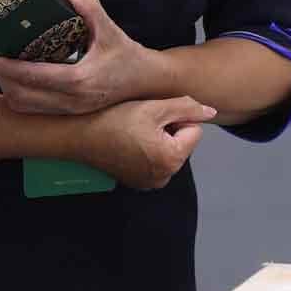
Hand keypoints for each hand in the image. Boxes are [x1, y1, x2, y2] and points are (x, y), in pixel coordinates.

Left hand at [0, 0, 173, 115]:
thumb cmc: (128, 55)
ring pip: (24, 106)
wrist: (146, 81)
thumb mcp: (110, 29)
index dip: (3, 64)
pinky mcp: (69, 114)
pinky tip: (18, 81)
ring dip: (7, 88)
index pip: (30, 76)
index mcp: (78, 80)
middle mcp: (70, 100)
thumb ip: (90, 8)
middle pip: (19, 95)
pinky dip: (19, 96)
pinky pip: (34, 110)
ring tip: (2, 67)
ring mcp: (69, 111)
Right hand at [77, 95, 217, 189]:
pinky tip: (130, 142)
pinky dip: (149, 150)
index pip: (194, 130)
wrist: (79, 135)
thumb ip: (188, 108)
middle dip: (169, 130)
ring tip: (135, 132)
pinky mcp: (138, 183)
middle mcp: (164, 177)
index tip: (154, 116)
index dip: (177, 118)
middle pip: (183, 143)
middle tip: (143, 123)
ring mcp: (150, 183)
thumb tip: (211, 113)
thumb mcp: (155, 107)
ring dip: (160, 139)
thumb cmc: (115, 119)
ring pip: (170, 151)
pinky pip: (157, 161)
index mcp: (172, 159)